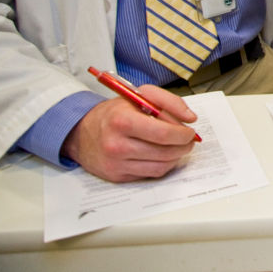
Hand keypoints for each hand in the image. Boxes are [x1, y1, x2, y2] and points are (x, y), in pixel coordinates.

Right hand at [61, 85, 198, 181]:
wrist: (82, 132)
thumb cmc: (114, 112)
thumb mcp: (139, 95)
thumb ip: (168, 101)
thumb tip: (190, 118)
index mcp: (122, 121)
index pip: (163, 133)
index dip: (182, 134)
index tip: (190, 131)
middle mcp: (117, 144)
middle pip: (164, 152)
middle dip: (184, 146)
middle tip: (189, 140)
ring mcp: (116, 163)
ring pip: (160, 166)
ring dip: (176, 157)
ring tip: (179, 147)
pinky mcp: (116, 176)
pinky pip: (149, 174)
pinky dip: (163, 165)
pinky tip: (164, 155)